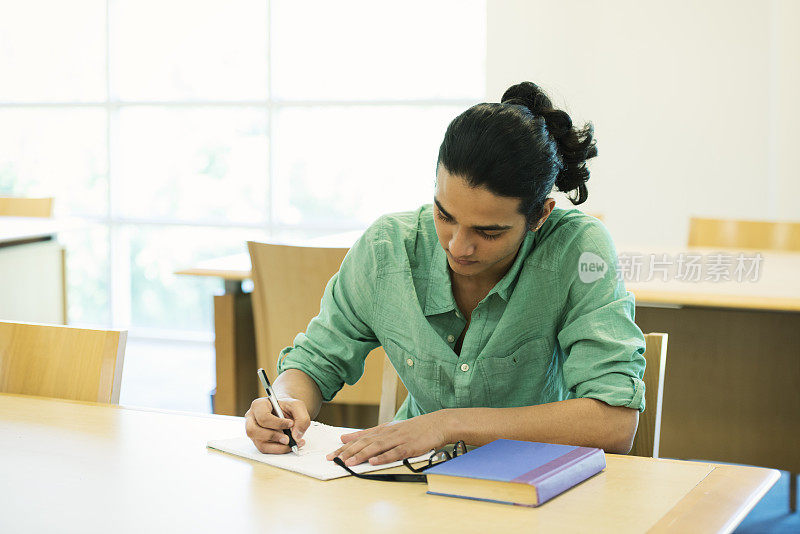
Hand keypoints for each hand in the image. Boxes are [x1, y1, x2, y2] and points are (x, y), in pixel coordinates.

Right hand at [245, 396, 310, 453]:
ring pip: (259, 443)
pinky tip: (288, 446)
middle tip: (288, 439)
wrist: (285, 411)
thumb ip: (301, 418)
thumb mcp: (297, 406)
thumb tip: (296, 435)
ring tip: (291, 443)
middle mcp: (252, 418)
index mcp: (259, 405)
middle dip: (273, 436)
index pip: (263, 417)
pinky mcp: (258, 440)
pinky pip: (265, 449)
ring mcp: (254, 431)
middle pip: (254, 431)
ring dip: (277, 446)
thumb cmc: (288, 407)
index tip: (291, 424)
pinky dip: (278, 450)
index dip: (277, 423)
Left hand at [325, 411, 449, 465]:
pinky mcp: (409, 447)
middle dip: (348, 451)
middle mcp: (388, 434)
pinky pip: (394, 453)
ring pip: (376, 447)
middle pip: (365, 442)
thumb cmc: (415, 428)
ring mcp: (399, 439)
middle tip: (334, 459)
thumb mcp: (390, 428)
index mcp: (384, 430)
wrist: (438, 423)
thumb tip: (347, 436)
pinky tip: (374, 462)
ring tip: (348, 462)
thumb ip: (369, 433)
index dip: (345, 446)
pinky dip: (383, 457)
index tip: (332, 453)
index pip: (360, 437)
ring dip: (361, 455)